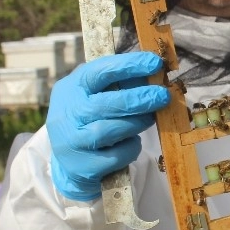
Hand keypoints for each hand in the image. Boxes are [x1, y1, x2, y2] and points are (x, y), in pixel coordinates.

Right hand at [47, 52, 169, 200]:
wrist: (70, 162)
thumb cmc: (90, 119)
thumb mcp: (95, 96)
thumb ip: (119, 84)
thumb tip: (156, 73)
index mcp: (71, 88)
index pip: (99, 71)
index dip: (129, 65)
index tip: (154, 63)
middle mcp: (67, 114)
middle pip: (107, 104)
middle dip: (140, 98)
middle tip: (163, 96)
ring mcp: (72, 142)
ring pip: (112, 129)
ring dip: (137, 123)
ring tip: (149, 119)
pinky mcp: (84, 166)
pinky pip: (117, 155)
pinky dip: (131, 147)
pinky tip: (131, 142)